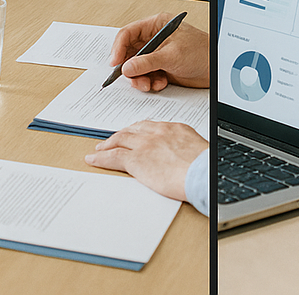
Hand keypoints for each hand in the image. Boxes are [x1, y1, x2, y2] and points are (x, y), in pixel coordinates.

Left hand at [85, 120, 207, 200]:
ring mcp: (145, 144)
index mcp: (174, 128)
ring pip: (120, 140)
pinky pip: (113, 156)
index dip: (137, 130)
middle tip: (112, 140)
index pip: (149, 126)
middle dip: (120, 135)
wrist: (201, 172)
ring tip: (100, 148)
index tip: (133, 134)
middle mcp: (157, 132)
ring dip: (108, 144)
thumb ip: (184, 149)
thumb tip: (185, 157)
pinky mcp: (135, 160)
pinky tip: (93, 159)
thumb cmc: (204, 166)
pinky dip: (100, 157)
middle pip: (132, 130)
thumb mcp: (197, 150)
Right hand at [110, 13, 209, 90]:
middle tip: (131, 78)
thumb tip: (126, 67)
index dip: (119, 48)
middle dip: (129, 67)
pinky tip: (159, 83)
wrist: (216, 69)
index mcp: (156, 25)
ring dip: (140, 78)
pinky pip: (145, 76)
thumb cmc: (202, 52)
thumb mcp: (172, 55)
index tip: (115, 63)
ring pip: (136, 67)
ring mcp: (157, 54)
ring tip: (148, 84)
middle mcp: (154, 39)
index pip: (128, 33)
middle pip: (130, 52)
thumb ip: (147, 62)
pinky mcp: (161, 68)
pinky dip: (149, 82)